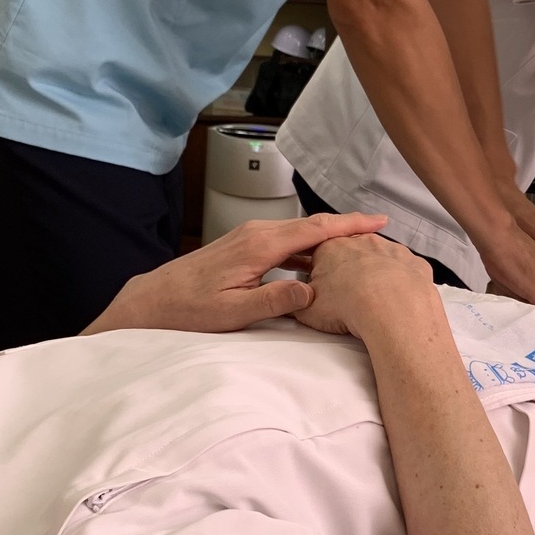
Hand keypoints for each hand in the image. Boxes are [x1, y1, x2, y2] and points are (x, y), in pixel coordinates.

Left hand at [85, 214, 388, 334]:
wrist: (154, 300)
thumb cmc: (189, 309)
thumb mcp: (234, 312)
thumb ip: (275, 300)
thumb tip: (313, 291)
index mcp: (259, 245)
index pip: (315, 229)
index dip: (350, 225)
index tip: (378, 221)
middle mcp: (257, 233)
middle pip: (313, 224)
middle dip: (347, 226)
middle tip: (380, 231)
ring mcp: (249, 236)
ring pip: (300, 231)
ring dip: (329, 237)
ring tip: (358, 245)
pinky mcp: (244, 244)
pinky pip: (286, 239)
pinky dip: (309, 245)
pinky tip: (319, 259)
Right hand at [296, 231, 440, 336]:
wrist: (391, 309)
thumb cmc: (351, 305)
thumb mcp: (308, 310)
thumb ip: (297, 303)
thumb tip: (293, 307)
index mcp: (332, 246)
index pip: (319, 251)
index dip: (317, 271)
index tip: (319, 285)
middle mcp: (363, 242)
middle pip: (351, 254)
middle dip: (347, 271)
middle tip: (344, 297)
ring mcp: (391, 250)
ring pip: (380, 259)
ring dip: (375, 275)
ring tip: (370, 300)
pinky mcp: (413, 263)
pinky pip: (405, 270)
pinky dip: (401, 282)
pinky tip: (394, 299)